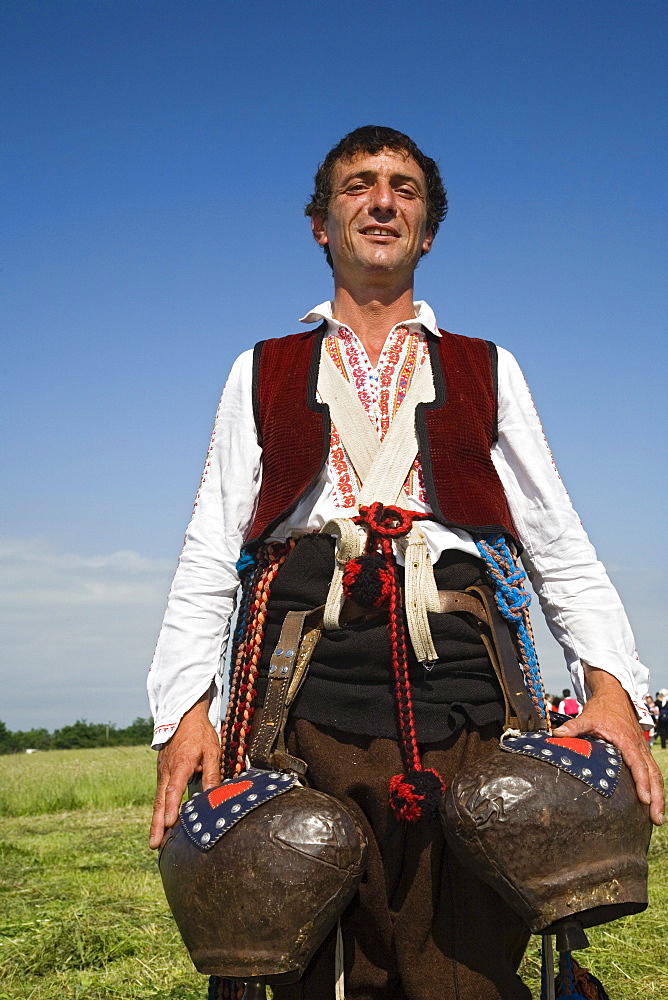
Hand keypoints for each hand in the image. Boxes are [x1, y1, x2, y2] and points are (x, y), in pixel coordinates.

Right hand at [149, 694, 221, 848]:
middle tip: (154, 843)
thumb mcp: (212, 750)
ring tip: (155, 840)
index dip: (172, 807)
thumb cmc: (200, 733)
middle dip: (157, 824)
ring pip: (158, 798)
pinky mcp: (162, 772)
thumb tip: (214, 796)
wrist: (184, 716)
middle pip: (160, 800)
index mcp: (181, 764)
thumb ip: (212, 773)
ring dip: (156, 820)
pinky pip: (160, 793)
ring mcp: (162, 772)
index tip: (169, 824)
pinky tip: (161, 822)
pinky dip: (160, 808)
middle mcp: (168, 770)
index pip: (174, 789)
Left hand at [553, 666, 664, 825]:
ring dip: (658, 796)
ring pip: (655, 774)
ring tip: (658, 817)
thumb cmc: (602, 708)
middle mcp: (638, 746)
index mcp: (627, 740)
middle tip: (657, 819)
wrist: (614, 695)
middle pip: (653, 774)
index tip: (644, 799)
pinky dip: (655, 786)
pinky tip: (653, 801)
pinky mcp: (641, 750)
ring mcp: (642, 749)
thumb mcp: (587, 716)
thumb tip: (556, 734)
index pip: (638, 765)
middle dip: (656, 797)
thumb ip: (573, 727)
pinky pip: (652, 770)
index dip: (642, 783)